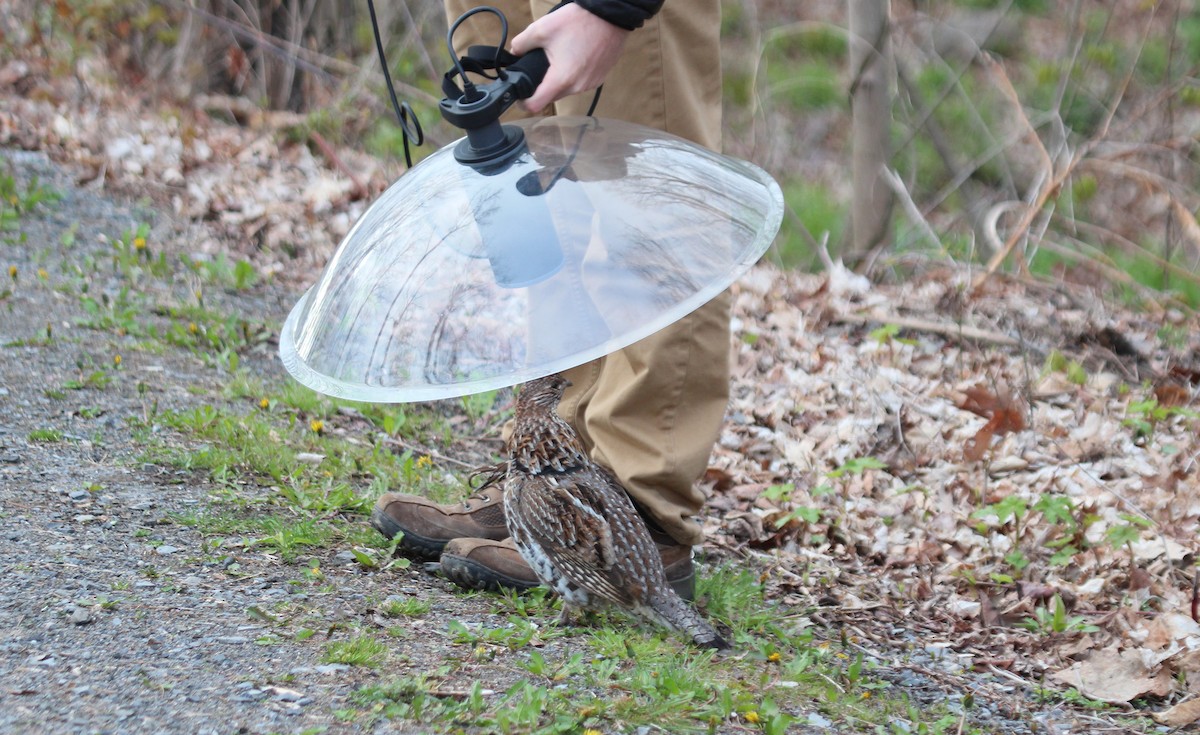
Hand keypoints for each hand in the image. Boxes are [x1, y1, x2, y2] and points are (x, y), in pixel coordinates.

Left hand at [509, 4, 629, 113]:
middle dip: (542, 87)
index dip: (524, 102)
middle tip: (539, 68)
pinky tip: (574, 58)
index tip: (520, 96)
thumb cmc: (579, 22)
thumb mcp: (542, 28)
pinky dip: (574, 76)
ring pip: (566, 90)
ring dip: (559, 80)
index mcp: (561, 79)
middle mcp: (577, 87)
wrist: (610, 16)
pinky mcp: (599, 79)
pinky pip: (580, 83)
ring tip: (559, 59)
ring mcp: (590, 84)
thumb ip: (521, 43)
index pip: (536, 105)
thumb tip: (515, 52)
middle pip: (551, 97)